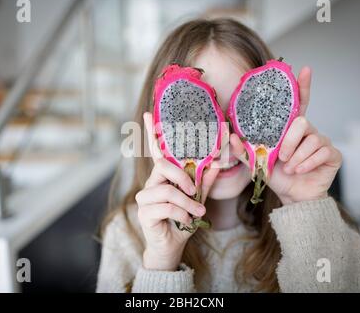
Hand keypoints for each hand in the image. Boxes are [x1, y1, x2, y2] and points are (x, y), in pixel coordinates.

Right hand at [135, 112, 218, 270]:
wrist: (173, 246)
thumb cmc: (183, 219)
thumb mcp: (198, 199)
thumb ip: (204, 182)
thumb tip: (215, 162)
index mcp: (162, 177)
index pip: (156, 152)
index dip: (152, 133)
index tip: (149, 114)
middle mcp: (151, 183)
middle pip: (162, 167)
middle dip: (183, 178)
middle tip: (194, 191)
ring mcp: (144, 198)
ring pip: (167, 190)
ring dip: (187, 203)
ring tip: (198, 213)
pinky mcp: (144, 213)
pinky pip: (166, 207)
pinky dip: (182, 215)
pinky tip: (185, 222)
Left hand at [230, 67, 341, 204]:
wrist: (292, 196)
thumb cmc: (277, 176)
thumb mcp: (256, 162)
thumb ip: (244, 150)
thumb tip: (229, 137)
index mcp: (290, 129)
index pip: (299, 103)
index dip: (302, 86)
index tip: (304, 69)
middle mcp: (308, 131)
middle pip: (302, 122)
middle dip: (289, 141)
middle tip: (282, 157)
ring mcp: (322, 141)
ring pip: (312, 138)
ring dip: (297, 156)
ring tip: (290, 167)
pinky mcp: (332, 154)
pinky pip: (322, 152)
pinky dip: (307, 163)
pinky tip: (300, 170)